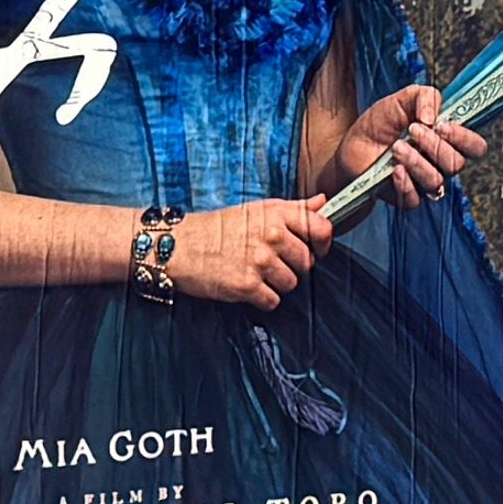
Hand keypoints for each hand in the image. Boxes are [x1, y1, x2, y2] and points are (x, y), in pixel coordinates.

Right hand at [166, 198, 336, 308]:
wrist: (179, 247)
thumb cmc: (218, 229)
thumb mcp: (257, 209)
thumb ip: (294, 208)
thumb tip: (323, 202)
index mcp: (276, 214)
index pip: (321, 228)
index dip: (322, 242)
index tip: (315, 248)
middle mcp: (271, 235)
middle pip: (307, 262)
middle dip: (293, 266)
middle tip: (271, 263)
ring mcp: (260, 261)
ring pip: (291, 284)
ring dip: (276, 284)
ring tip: (255, 273)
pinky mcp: (247, 285)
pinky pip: (273, 301)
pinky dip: (262, 299)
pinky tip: (247, 286)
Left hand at [331, 80, 482, 211]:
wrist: (352, 144)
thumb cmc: (381, 123)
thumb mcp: (402, 99)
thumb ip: (425, 96)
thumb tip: (434, 117)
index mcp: (447, 140)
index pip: (475, 147)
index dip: (464, 138)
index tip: (441, 126)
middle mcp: (440, 163)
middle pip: (457, 164)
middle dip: (435, 146)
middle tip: (413, 130)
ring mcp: (424, 182)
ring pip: (437, 181)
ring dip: (417, 161)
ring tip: (396, 147)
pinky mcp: (406, 197)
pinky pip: (416, 199)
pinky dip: (405, 183)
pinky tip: (394, 169)